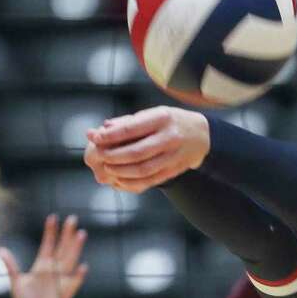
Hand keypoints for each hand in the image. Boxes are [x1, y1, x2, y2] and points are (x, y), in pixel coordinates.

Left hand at [0, 214, 87, 297]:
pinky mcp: (65, 294)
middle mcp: (54, 271)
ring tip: (81, 234)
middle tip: (72, 219)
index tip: (52, 217)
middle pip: (62, 249)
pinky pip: (73, 283)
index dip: (50, 232)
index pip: (48, 245)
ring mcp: (61, 281)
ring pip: (70, 261)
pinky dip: (78, 276)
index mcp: (42, 267)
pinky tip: (83, 267)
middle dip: (67, 234)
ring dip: (75, 248)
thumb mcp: (17, 283)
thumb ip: (11, 265)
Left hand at [84, 106, 209, 192]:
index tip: (95, 138)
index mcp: (162, 118)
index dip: (110, 136)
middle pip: (136, 152)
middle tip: (99, 156)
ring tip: (107, 168)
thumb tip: (100, 130)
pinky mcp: (174, 170)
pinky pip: (150, 181)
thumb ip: (126, 122)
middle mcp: (170, 137)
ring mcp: (173, 156)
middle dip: (113, 156)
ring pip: (143, 170)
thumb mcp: (152, 114)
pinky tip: (120, 180)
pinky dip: (131, 183)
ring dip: (121, 171)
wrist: (201, 135)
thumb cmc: (169, 122)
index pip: (131, 129)